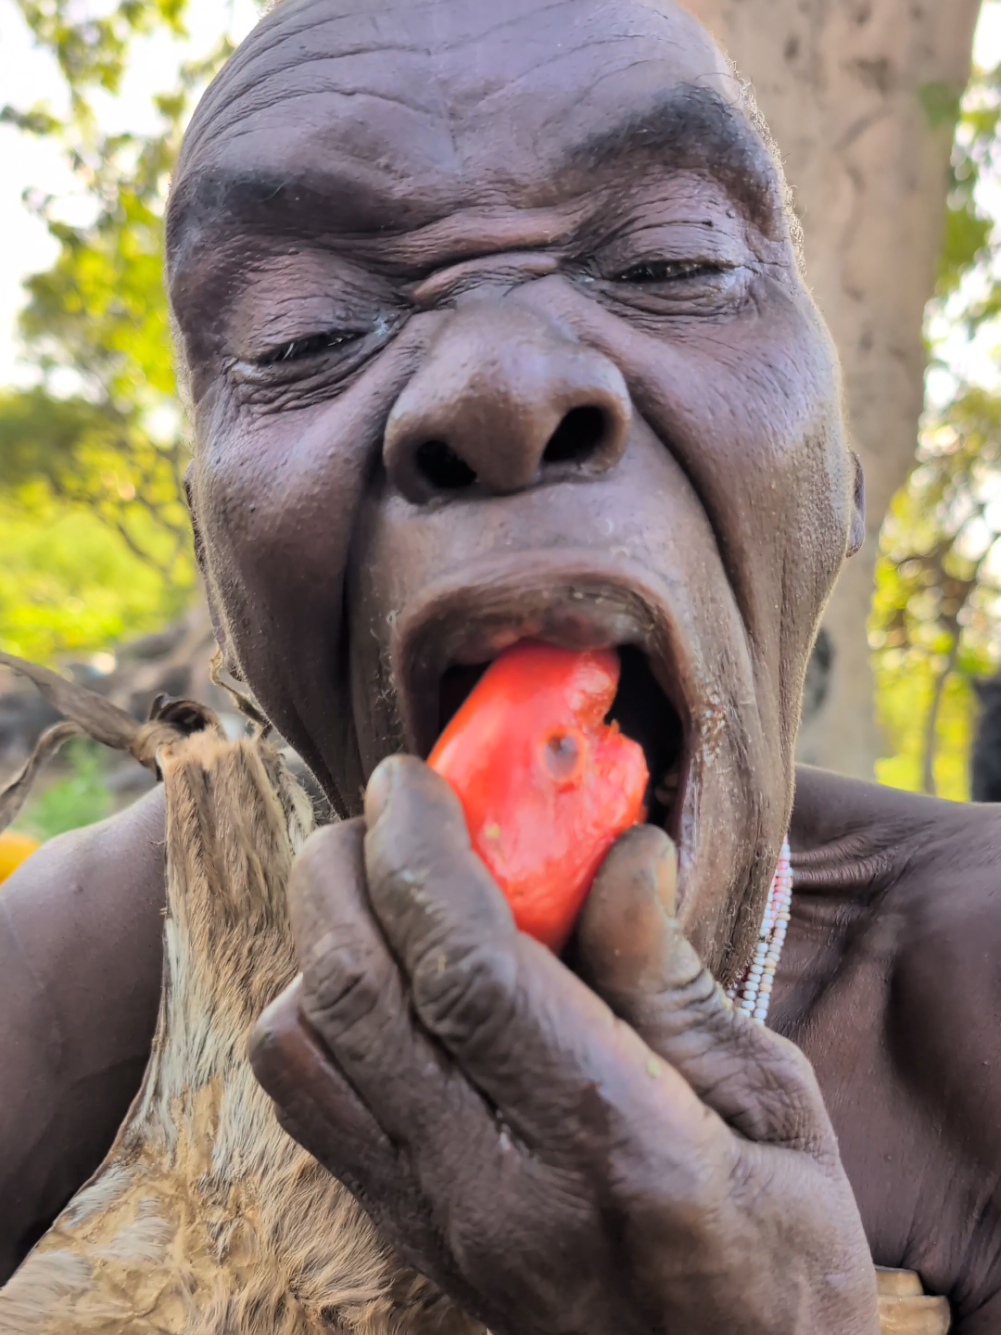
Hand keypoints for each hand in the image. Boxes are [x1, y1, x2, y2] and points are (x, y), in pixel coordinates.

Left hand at [250, 755, 878, 1334]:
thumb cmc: (782, 1253)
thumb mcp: (776, 1105)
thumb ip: (673, 979)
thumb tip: (619, 850)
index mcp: (615, 1138)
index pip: (463, 969)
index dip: (417, 851)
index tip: (410, 777)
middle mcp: (496, 1183)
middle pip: (351, 993)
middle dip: (340, 869)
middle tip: (382, 811)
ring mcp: (436, 1220)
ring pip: (301, 1047)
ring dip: (321, 942)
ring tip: (387, 896)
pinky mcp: (407, 1235)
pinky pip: (310, 1104)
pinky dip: (319, 1013)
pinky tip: (387, 986)